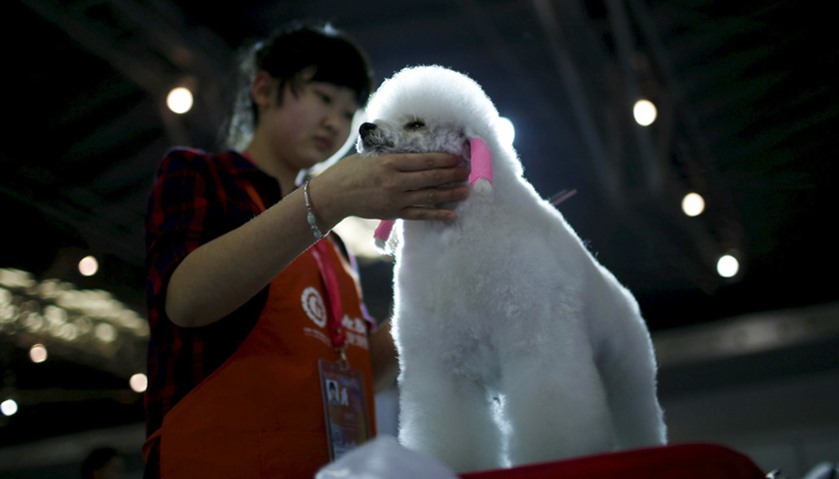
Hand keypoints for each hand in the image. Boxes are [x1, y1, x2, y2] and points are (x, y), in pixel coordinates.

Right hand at [313, 151, 470, 226]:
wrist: (334, 194)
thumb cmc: (352, 170)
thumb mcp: (372, 155)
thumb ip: (395, 155)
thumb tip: (419, 151)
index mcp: (390, 162)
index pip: (424, 161)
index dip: (444, 160)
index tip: (458, 158)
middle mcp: (395, 181)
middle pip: (431, 178)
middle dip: (453, 175)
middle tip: (468, 172)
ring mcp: (396, 199)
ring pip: (429, 196)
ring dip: (451, 193)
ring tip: (467, 190)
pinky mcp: (394, 213)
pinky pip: (421, 214)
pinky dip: (437, 214)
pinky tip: (452, 213)